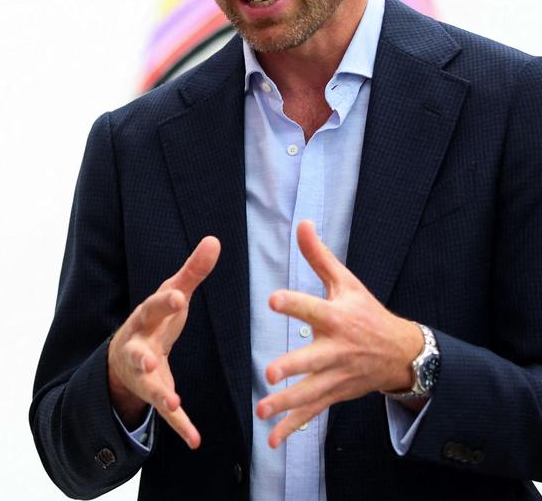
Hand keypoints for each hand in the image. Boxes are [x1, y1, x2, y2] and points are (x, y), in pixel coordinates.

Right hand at [107, 236, 220, 448]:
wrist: (122, 359)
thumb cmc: (154, 320)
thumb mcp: (171, 294)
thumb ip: (193, 271)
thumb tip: (214, 240)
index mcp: (145, 319)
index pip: (153, 308)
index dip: (164, 303)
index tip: (179, 295)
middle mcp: (137, 347)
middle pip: (137, 350)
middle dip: (142, 354)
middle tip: (149, 357)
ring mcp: (142, 375)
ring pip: (149, 386)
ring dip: (160, 395)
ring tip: (172, 403)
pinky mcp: (154, 395)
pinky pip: (166, 415)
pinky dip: (180, 427)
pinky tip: (195, 440)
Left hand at [256, 220, 423, 447]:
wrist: (401, 353)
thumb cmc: (367, 312)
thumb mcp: (347, 282)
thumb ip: (319, 256)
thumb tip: (302, 222)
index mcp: (337, 318)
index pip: (312, 308)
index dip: (293, 303)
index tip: (273, 300)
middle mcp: (337, 350)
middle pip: (313, 360)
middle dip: (293, 368)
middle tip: (270, 373)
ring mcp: (336, 376)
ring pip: (310, 393)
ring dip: (287, 404)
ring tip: (262, 410)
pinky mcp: (334, 395)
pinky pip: (312, 414)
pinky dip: (292, 428)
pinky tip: (272, 440)